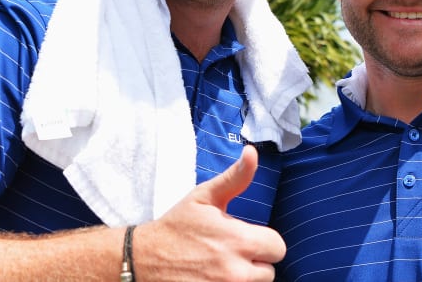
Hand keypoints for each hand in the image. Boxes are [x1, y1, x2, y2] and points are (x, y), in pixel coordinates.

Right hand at [134, 145, 285, 280]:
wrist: (143, 259)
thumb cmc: (177, 225)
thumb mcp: (204, 196)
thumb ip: (235, 177)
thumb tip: (252, 152)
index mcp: (238, 241)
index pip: (277, 247)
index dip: (264, 242)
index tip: (246, 239)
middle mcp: (235, 272)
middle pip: (269, 272)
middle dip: (255, 262)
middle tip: (232, 254)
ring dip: (244, 277)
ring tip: (223, 267)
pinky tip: (215, 278)